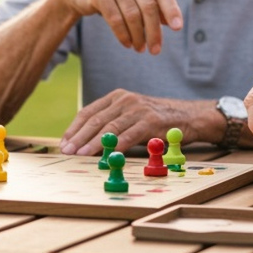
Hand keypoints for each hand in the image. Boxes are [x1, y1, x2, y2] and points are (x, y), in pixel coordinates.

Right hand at [52, 0, 182, 53]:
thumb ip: (154, 3)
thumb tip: (172, 23)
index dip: (172, 10)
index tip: (177, 28)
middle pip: (148, 6)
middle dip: (154, 31)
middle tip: (155, 50)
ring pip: (132, 15)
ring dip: (138, 36)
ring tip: (140, 48)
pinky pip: (115, 19)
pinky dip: (123, 35)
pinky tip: (127, 44)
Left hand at [59, 89, 193, 154]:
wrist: (188, 116)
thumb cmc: (155, 120)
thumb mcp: (130, 116)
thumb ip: (111, 125)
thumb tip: (85, 144)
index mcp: (116, 97)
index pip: (88, 112)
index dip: (74, 128)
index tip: (64, 143)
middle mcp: (125, 100)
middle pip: (96, 120)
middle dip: (79, 137)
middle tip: (67, 151)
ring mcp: (138, 109)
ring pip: (110, 128)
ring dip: (93, 143)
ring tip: (81, 154)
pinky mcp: (151, 121)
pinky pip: (129, 136)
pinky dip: (117, 147)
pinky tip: (107, 156)